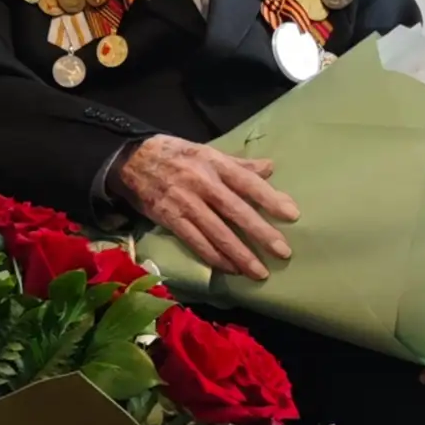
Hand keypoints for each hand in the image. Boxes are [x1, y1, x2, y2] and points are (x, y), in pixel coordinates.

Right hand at [114, 135, 298, 279]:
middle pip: (236, 211)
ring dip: (240, 254)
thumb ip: (239, 164)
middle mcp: (201, 183)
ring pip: (217, 233)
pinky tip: (230, 269)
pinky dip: (214, 257)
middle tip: (283, 252)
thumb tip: (270, 168)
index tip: (292, 214)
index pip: (247, 182)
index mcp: (213, 163)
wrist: (132, 160)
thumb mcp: (207, 152)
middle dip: (261, 233)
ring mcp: (185, 203)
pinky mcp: (170, 219)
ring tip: (260, 272)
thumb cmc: (176, 155)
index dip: (270, 198)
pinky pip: (196, 242)